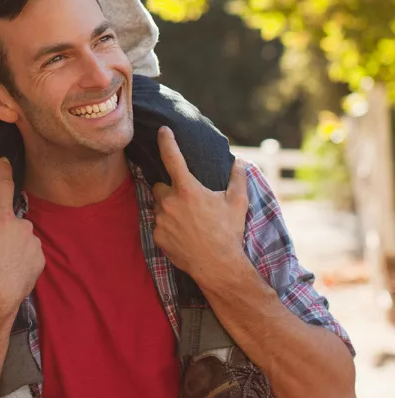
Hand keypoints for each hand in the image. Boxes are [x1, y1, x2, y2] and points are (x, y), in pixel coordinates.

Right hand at [0, 158, 44, 315]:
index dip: (3, 170)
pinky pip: (30, 254)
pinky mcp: (40, 258)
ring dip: (12, 245)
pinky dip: (21, 259)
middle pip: (9, 221)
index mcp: (0, 217)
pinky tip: (10, 270)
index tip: (4, 160)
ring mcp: (33, 242)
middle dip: (0, 232)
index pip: (3, 186)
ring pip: (21, 238)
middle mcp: (20, 225)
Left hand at [151, 127, 248, 286]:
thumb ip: (238, 179)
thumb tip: (240, 161)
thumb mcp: (237, 203)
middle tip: (187, 201)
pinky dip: (167, 227)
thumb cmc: (229, 232)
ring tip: (188, 221)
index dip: (166, 141)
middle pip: (160, 186)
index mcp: (187, 189)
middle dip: (170, 190)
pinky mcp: (157, 236)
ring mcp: (161, 219)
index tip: (162, 130)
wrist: (219, 266)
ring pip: (158, 206)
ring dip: (168, 209)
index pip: (172, 158)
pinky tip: (183, 234)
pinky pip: (158, 225)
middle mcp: (169, 201)